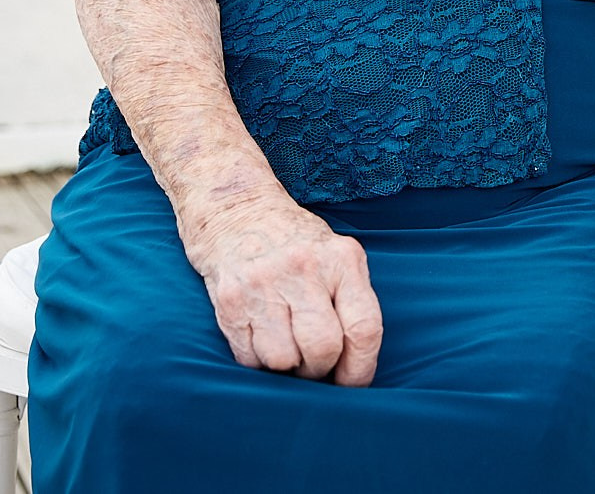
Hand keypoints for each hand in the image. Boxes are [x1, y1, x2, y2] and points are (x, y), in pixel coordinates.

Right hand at [181, 194, 383, 385]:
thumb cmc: (295, 243)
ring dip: (286, 367)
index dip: (361, 368)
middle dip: (320, 369)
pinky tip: (260, 336)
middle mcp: (304, 269)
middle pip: (323, 349)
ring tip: (285, 344)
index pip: (364, 328)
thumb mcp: (336, 255)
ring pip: (283, 360)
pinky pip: (249, 358)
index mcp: (342, 259)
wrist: (236, 209)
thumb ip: (350, 300)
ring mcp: (264, 284)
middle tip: (313, 363)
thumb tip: (354, 367)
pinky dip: (257, 360)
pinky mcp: (230, 301)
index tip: (353, 385)